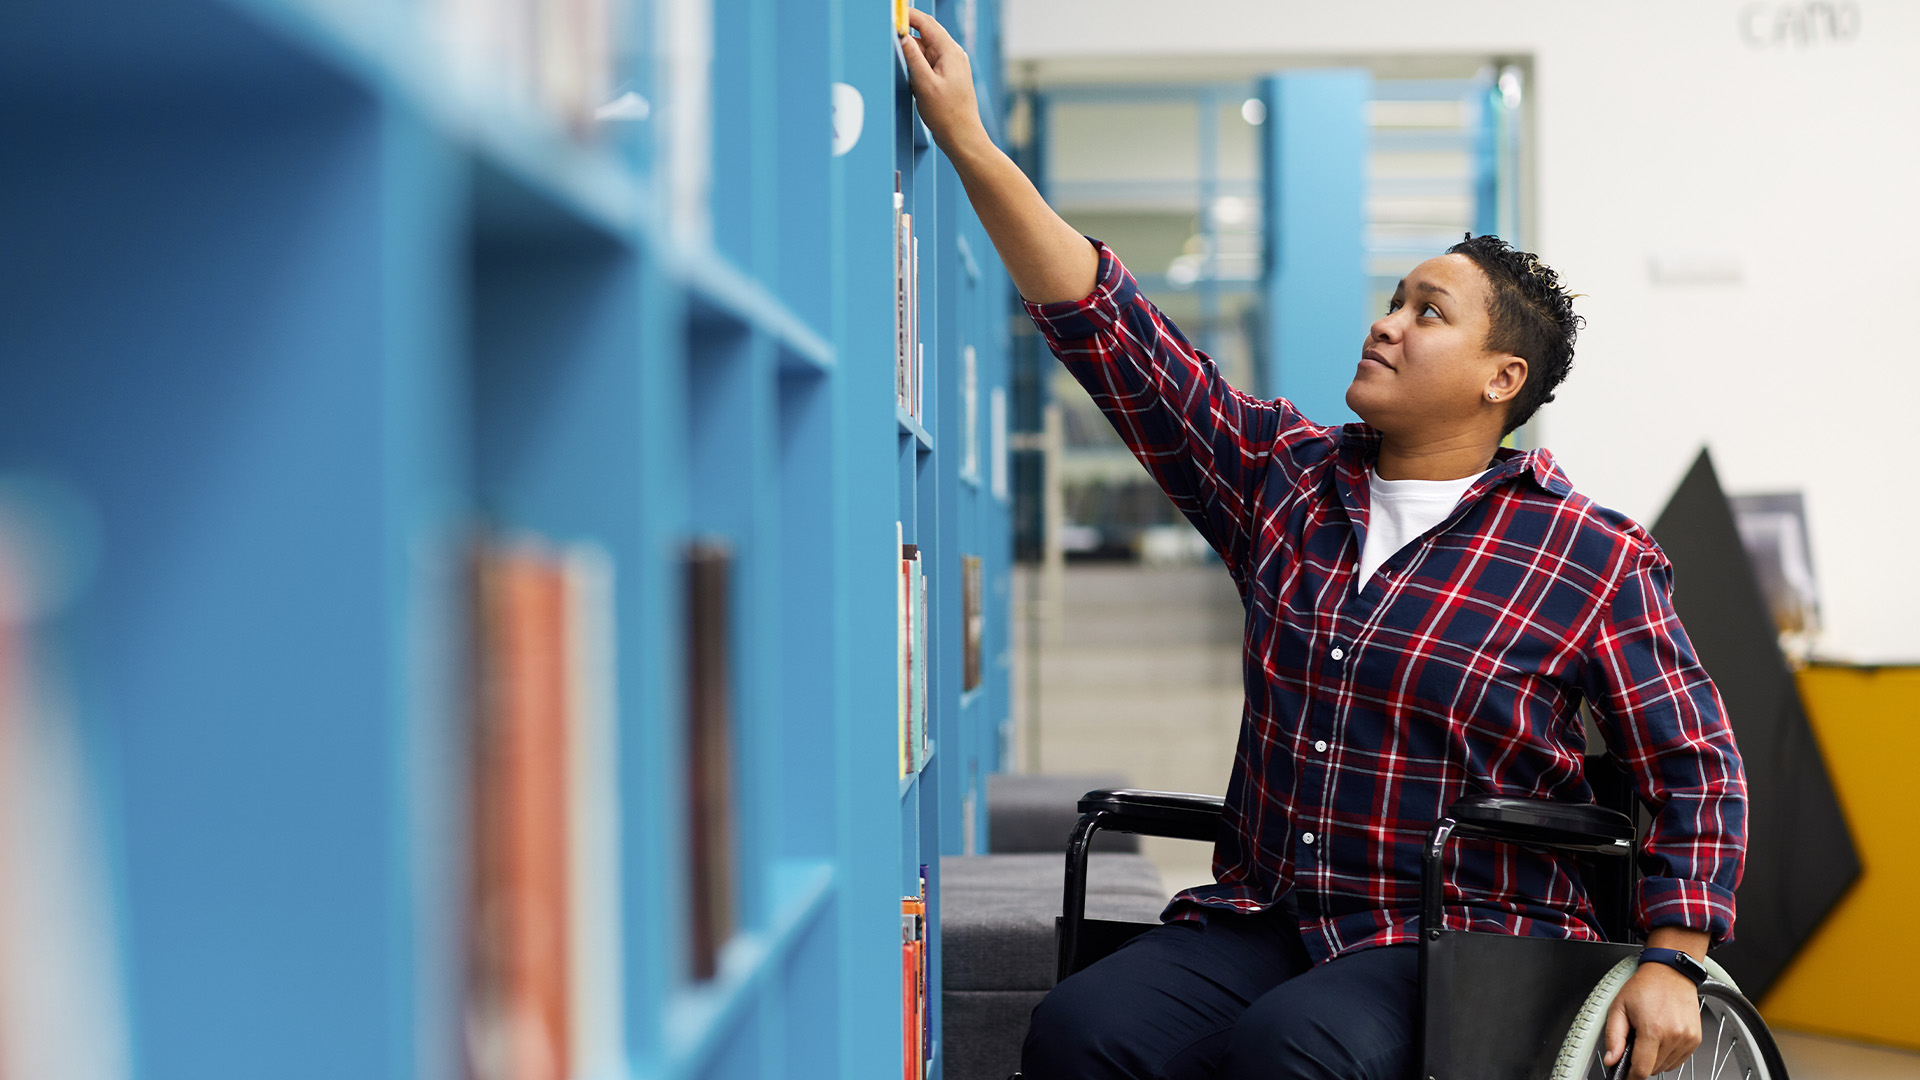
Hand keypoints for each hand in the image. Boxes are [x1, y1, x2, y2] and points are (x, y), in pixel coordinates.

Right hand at [900, 8, 990, 160]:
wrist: (962, 136)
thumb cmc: (947, 115)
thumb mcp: (924, 84)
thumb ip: (912, 57)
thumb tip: (901, 36)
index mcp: (950, 52)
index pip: (926, 23)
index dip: (907, 15)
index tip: (891, 14)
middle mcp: (953, 54)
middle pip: (924, 35)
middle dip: (906, 38)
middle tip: (890, 44)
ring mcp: (951, 65)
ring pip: (924, 51)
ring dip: (911, 58)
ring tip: (910, 79)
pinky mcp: (947, 75)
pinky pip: (928, 63)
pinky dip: (917, 68)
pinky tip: (915, 84)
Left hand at [1602, 963, 1701, 1077]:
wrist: (1670, 972)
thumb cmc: (1645, 986)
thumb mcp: (1618, 1007)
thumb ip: (1613, 1037)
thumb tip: (1611, 1059)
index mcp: (1653, 1029)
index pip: (1643, 1070)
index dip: (1631, 1075)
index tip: (1625, 1072)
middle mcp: (1674, 1036)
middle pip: (1654, 1069)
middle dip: (1641, 1061)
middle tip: (1635, 1041)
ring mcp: (1687, 1039)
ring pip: (1666, 1066)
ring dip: (1655, 1058)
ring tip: (1649, 1035)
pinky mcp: (1695, 1039)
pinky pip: (1678, 1059)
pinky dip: (1667, 1054)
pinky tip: (1661, 1037)